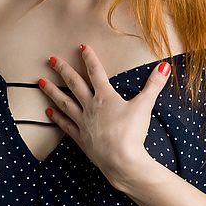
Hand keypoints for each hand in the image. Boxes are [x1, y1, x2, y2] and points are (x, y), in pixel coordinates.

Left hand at [38, 43, 169, 189]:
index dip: (89, 59)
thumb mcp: (145, 105)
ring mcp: (83, 122)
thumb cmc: (132, 132)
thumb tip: (165, 66)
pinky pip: (65, 125)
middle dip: (62, 70)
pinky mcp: (80, 137)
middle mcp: (90, 106)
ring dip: (52, 91)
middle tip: (50, 59)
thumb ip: (154, 85)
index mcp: (105, 97)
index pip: (96, 73)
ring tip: (40, 82)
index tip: (81, 47)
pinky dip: (56, 117)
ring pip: (64, 102)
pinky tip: (48, 111)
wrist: (121, 159)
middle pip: (74, 84)